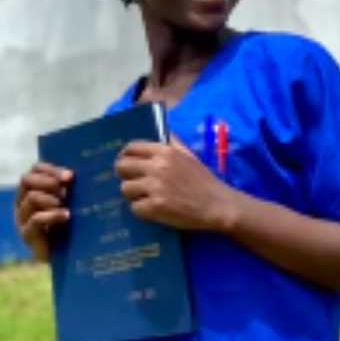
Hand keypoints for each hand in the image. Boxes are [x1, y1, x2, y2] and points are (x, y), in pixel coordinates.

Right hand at [15, 162, 73, 261]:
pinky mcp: (26, 234)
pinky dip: (52, 215)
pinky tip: (66, 216)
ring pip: (32, 198)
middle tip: (67, 189)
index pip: (35, 170)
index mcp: (31, 190)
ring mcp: (22, 218)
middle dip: (48, 181)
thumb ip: (69, 189)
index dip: (51, 170)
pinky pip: (35, 219)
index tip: (70, 176)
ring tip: (66, 204)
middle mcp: (22, 202)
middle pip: (27, 180)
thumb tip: (81, 174)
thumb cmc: (70, 227)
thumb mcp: (70, 204)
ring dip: (51, 198)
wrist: (66, 259)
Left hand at [114, 137, 237, 231]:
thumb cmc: (204, 180)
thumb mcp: (189, 154)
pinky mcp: (155, 207)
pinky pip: (134, 207)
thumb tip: (161, 130)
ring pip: (125, 188)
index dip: (126, 156)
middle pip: (121, 167)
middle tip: (134, 182)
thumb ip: (172, 142)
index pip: (131, 148)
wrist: (217, 204)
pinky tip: (153, 210)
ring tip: (146, 197)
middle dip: (125, 175)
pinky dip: (142, 210)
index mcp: (165, 151)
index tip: (129, 164)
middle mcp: (157, 167)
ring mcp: (155, 187)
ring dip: (133, 194)